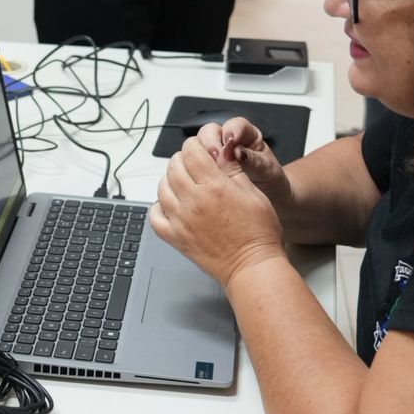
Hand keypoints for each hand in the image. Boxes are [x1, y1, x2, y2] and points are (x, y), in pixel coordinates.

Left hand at [151, 136, 286, 287]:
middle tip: (193, 164)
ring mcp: (180, 220)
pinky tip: (171, 205)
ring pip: (162, 188)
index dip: (196, 145)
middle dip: (183, 159)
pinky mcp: (175, 238)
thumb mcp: (254, 192)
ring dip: (170, 179)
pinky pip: (155, 216)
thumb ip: (233, 169)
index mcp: (213, 187)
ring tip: (184, 182)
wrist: (252, 267)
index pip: (191, 152)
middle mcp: (193, 201)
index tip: (202, 149)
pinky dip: (159, 206)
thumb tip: (221, 148)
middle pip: (173, 166)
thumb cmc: (259, 233)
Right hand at [195, 117, 294, 213]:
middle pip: (211, 131)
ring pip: (198, 146)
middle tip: (214, 157)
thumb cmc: (271, 180)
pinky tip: (199, 177)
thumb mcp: (266, 170)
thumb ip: (252, 159)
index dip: (230, 131)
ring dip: (199, 157)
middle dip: (210, 143)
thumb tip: (237, 152)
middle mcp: (228, 141)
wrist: (271, 199)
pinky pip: (194, 163)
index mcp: (246, 134)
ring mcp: (215, 155)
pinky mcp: (206, 169)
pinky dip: (194, 169)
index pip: (234, 125)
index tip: (230, 140)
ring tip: (207, 169)